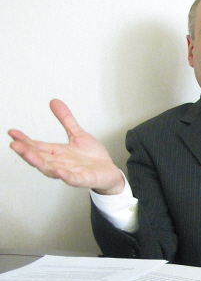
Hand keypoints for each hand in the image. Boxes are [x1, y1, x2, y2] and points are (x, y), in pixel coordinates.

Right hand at [8, 99, 123, 194]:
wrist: (109, 172)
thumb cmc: (92, 157)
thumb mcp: (78, 135)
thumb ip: (66, 120)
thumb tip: (54, 101)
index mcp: (57, 152)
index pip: (37, 146)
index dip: (24, 140)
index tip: (12, 132)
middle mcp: (60, 163)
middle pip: (40, 158)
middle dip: (26, 152)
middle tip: (14, 145)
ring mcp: (70, 172)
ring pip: (50, 169)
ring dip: (39, 162)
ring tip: (28, 154)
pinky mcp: (83, 179)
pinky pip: (72, 179)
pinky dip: (65, 176)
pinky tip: (58, 171)